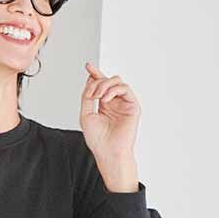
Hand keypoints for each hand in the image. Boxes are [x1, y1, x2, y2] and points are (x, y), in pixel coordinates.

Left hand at [79, 62, 140, 187]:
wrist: (108, 152)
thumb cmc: (98, 139)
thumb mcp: (86, 115)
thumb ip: (86, 97)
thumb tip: (91, 81)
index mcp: (104, 105)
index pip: (100, 85)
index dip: (95, 74)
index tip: (88, 66)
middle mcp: (114, 103)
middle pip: (108, 80)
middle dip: (97, 82)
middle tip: (92, 94)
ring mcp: (124, 104)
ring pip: (117, 81)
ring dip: (105, 85)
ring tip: (98, 97)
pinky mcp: (132, 106)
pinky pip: (125, 89)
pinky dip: (113, 90)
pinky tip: (105, 100)